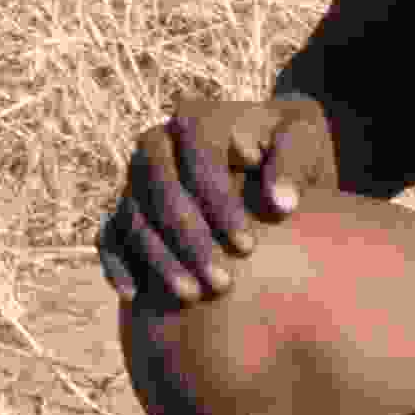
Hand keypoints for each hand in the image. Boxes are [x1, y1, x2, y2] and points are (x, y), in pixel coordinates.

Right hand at [99, 87, 334, 309]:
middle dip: (189, 238)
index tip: (247, 246)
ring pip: (134, 216)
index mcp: (197, 118)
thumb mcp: (304, 138)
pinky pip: (110, 235)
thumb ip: (295, 161)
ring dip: (160, 258)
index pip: (198, 156)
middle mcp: (158, 143)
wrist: (267, 164)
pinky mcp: (128, 209)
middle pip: (161, 189)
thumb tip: (280, 202)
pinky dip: (117, 262)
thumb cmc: (289, 150)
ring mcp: (138, 178)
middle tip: (222, 283)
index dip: (218, 201)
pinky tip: (135, 294)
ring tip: (193, 296)